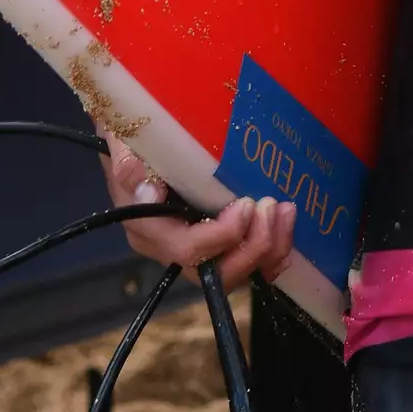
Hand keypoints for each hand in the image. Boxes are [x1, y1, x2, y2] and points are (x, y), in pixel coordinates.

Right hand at [101, 132, 296, 289]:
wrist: (139, 138)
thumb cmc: (135, 139)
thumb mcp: (126, 142)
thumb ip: (130, 164)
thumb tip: (147, 192)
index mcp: (147, 228)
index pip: (186, 249)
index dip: (220, 236)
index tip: (246, 205)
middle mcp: (170, 247)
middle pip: (213, 272)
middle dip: (251, 248)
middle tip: (271, 209)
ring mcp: (195, 247)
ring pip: (234, 271)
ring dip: (268, 248)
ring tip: (286, 212)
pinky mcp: (216, 241)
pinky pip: (246, 260)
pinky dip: (272, 248)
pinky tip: (287, 222)